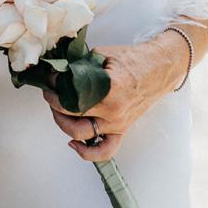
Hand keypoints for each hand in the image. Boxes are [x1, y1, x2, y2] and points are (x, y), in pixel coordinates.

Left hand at [42, 35, 185, 160]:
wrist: (158, 69)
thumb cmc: (132, 59)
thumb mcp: (102, 54)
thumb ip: (81, 65)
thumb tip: (57, 71)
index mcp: (109, 89)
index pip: (71, 93)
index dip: (54, 85)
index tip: (50, 78)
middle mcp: (113, 110)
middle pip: (71, 113)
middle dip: (54, 102)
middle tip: (50, 91)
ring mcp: (117, 123)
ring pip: (80, 133)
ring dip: (63, 123)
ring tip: (57, 111)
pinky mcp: (121, 130)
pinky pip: (104, 151)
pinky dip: (87, 153)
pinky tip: (73, 144)